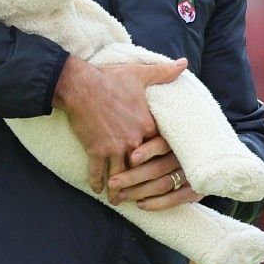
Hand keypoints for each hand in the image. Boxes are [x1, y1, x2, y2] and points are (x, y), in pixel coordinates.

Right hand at [54, 56, 187, 192]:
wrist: (80, 86)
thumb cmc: (111, 79)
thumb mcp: (141, 74)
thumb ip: (164, 73)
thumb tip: (183, 63)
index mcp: (147, 124)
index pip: (159, 147)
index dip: (160, 157)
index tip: (163, 167)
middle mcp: (134, 140)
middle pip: (142, 166)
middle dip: (142, 182)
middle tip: (144, 194)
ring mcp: (115, 147)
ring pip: (120, 174)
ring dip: (119, 188)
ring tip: (118, 200)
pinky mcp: (95, 150)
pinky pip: (97, 171)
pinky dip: (97, 182)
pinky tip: (97, 190)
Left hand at [106, 135, 204, 208]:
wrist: (205, 159)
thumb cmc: (170, 145)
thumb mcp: (161, 134)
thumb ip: (146, 135)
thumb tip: (121, 138)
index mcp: (178, 140)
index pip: (162, 144)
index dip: (147, 151)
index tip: (131, 158)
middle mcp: (186, 157)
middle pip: (157, 168)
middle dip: (132, 177)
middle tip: (112, 183)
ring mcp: (191, 175)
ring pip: (162, 184)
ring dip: (139, 191)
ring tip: (120, 195)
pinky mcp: (196, 191)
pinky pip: (176, 199)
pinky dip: (158, 203)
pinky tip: (140, 205)